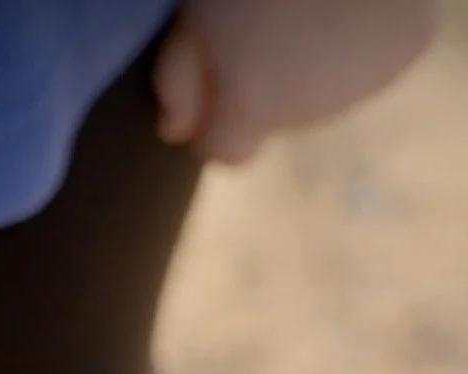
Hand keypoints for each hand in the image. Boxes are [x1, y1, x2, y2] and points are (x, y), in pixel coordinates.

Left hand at [155, 0, 438, 163]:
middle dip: (265, 94)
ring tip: (303, 19)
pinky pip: (365, 66)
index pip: (227, 153)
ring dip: (308, 73)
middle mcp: (310, 110)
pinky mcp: (404, 53)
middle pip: (276, 124)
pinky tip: (343, 12)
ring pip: (322, 100)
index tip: (215, 93)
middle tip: (263, 35)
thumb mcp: (194, 19)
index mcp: (252, 102)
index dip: (216, 126)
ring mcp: (362, 84)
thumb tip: (176, 131)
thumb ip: (179, 83)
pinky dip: (353, 49)